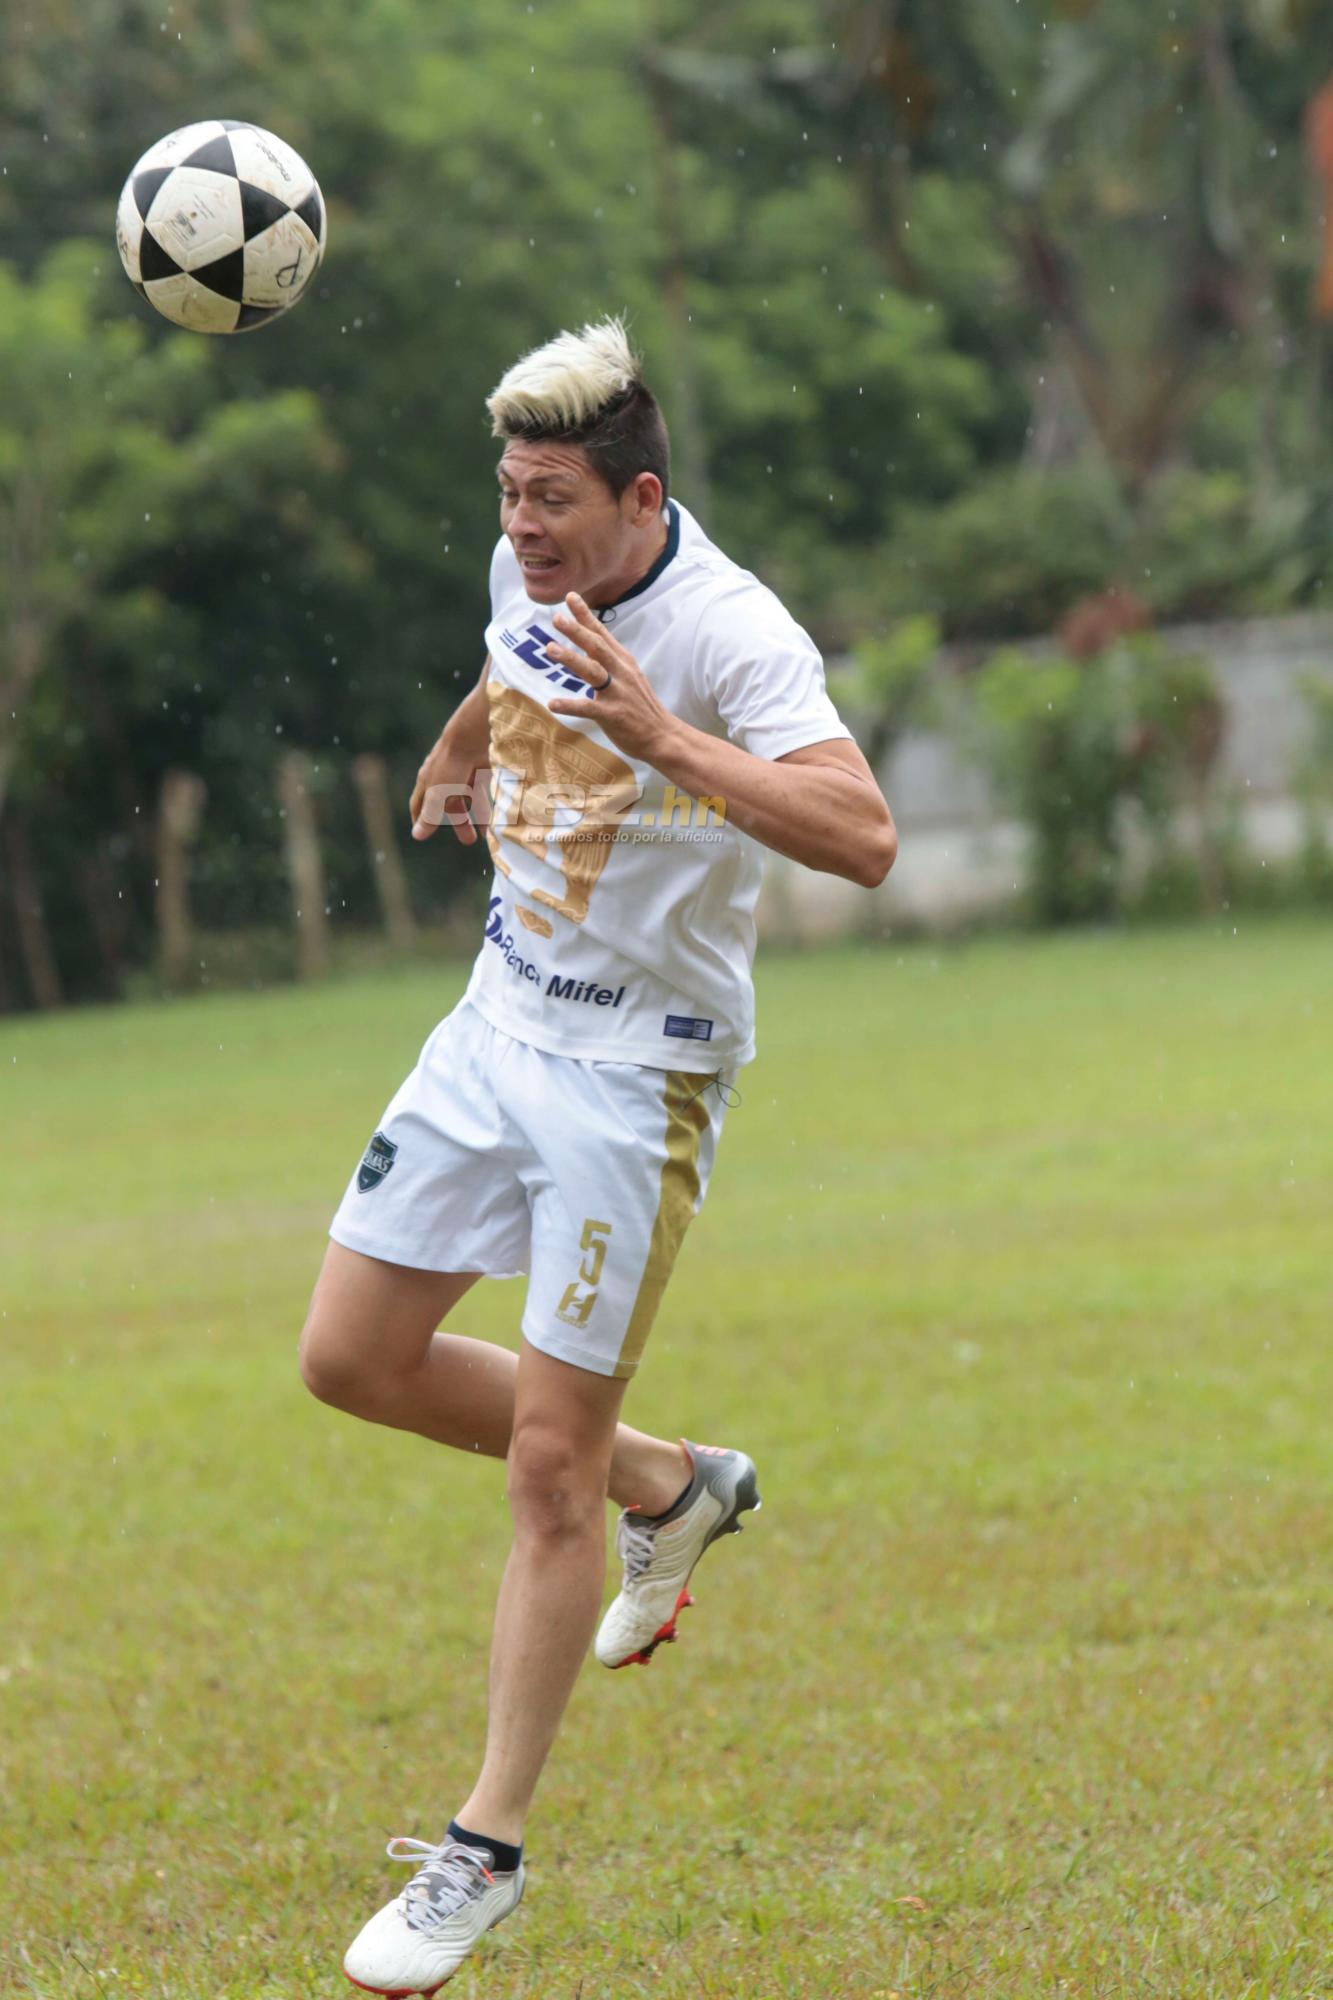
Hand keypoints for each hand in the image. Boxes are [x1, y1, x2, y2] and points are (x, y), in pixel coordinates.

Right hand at [410, 732, 481, 843]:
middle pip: (448, 803)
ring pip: (469, 797)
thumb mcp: (438, 793)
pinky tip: (496, 817)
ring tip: (484, 833)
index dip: (420, 818)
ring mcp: (464, 770)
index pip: (420, 802)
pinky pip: (484, 789)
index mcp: (428, 779)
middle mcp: (445, 775)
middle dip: (457, 822)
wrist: (475, 733)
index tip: (422, 832)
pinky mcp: (483, 766)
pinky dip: (488, 804)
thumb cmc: (452, 763)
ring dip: (476, 815)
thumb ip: (430, 814)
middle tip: (467, 840)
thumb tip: (416, 836)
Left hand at [547, 593, 678, 763]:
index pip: (602, 634)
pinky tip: (552, 703)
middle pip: (597, 646)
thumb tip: (590, 644)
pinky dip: (569, 705)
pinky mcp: (613, 715)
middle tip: (556, 618)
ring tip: (550, 648)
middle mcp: (621, 673)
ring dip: (571, 658)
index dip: (586, 615)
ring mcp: (618, 693)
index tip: (570, 597)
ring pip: (592, 671)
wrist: (662, 736)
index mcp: (623, 661)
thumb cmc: (641, 707)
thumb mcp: (630, 676)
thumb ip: (611, 661)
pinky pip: (588, 708)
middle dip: (577, 630)